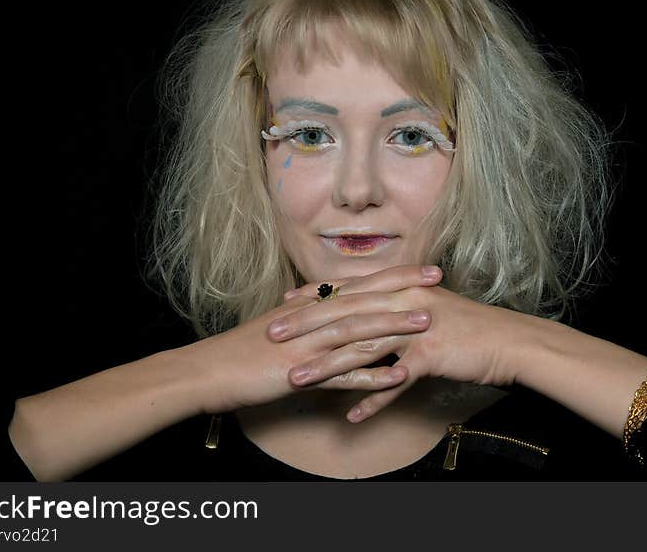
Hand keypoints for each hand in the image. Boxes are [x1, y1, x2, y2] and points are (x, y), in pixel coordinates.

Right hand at [187, 265, 444, 414]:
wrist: (207, 371)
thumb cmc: (242, 351)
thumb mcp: (280, 328)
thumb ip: (310, 320)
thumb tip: (335, 315)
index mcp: (309, 306)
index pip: (359, 284)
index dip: (394, 274)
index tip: (425, 268)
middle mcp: (311, 319)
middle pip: (365, 299)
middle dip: (404, 288)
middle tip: (439, 279)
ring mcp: (307, 345)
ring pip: (357, 331)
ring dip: (395, 326)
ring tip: (428, 322)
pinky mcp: (300, 373)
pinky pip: (341, 375)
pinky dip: (371, 376)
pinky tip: (397, 377)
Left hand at [269, 265, 524, 421]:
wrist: (507, 339)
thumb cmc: (467, 326)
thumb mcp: (428, 307)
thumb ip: (396, 307)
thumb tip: (370, 311)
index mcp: (399, 288)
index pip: (347, 290)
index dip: (313, 297)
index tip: (283, 304)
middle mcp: (403, 302)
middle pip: (345, 314)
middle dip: (305, 325)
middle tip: (272, 336)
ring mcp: (415, 328)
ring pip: (362, 347)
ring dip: (327, 367)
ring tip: (297, 380)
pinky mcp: (429, 354)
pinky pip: (395, 382)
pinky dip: (373, 400)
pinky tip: (352, 416)